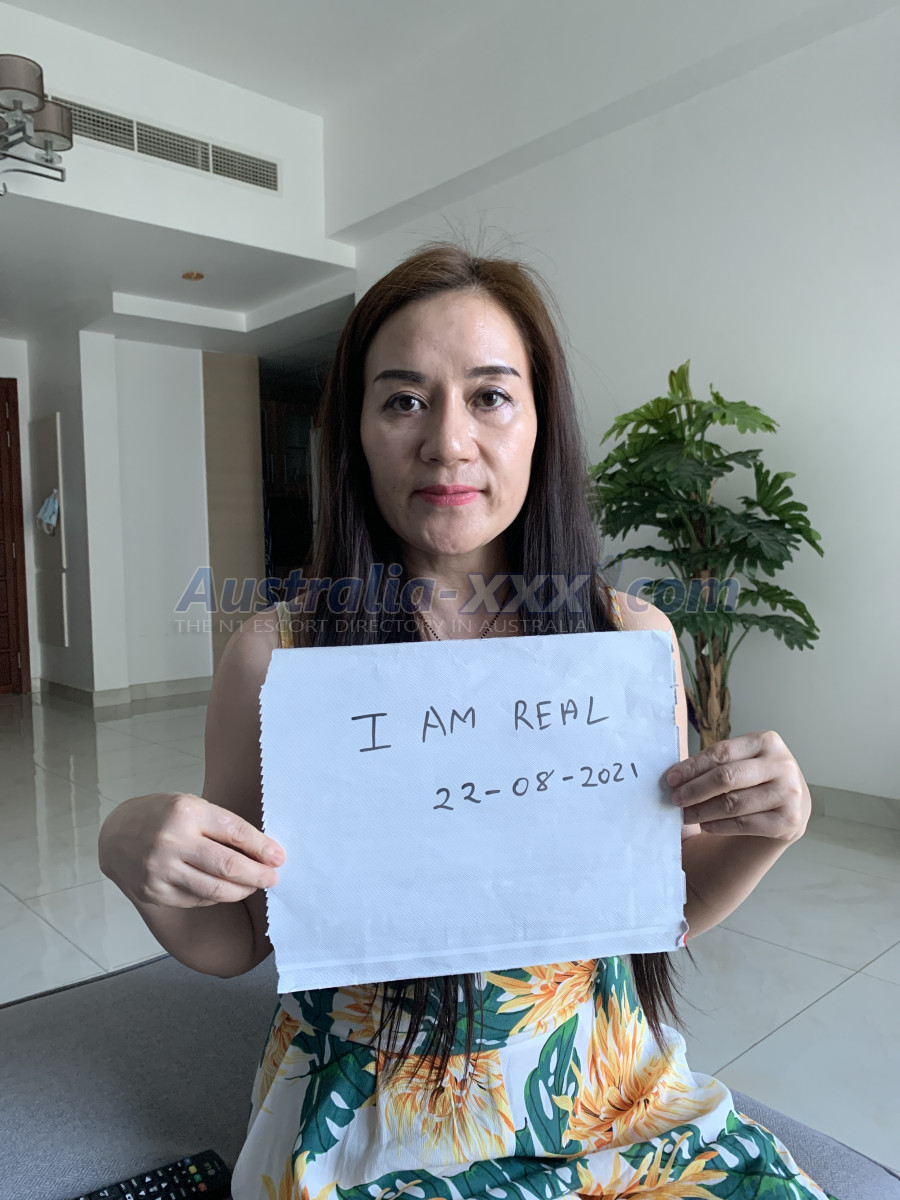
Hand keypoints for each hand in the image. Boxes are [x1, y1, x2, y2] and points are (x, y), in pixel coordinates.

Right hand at [98, 792, 285, 907]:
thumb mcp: (192, 806)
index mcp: (186, 812)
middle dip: (258, 874)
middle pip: (228, 866)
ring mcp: (161, 870)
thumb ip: (222, 826)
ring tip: (254, 886)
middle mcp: (172, 841)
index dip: (262, 848)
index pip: (235, 833)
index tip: (279, 857)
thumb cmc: (162, 816)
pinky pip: (197, 900)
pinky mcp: (154, 892)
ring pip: (214, 890)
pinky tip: (226, 890)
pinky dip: (217, 897)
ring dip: (242, 890)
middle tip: (273, 877)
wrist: (116, 835)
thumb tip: (263, 851)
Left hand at [666, 730, 810, 841]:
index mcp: (767, 741)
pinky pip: (744, 824)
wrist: (789, 805)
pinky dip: (719, 826)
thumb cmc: (755, 779)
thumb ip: (716, 764)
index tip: (671, 779)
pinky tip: (706, 825)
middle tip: (675, 799)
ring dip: (702, 812)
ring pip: (733, 804)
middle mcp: (782, 765)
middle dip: (694, 790)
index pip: (721, 752)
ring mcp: (789, 793)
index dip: (692, 767)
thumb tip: (676, 777)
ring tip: (686, 815)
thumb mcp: (742, 761)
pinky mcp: (789, 821)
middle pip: (727, 778)